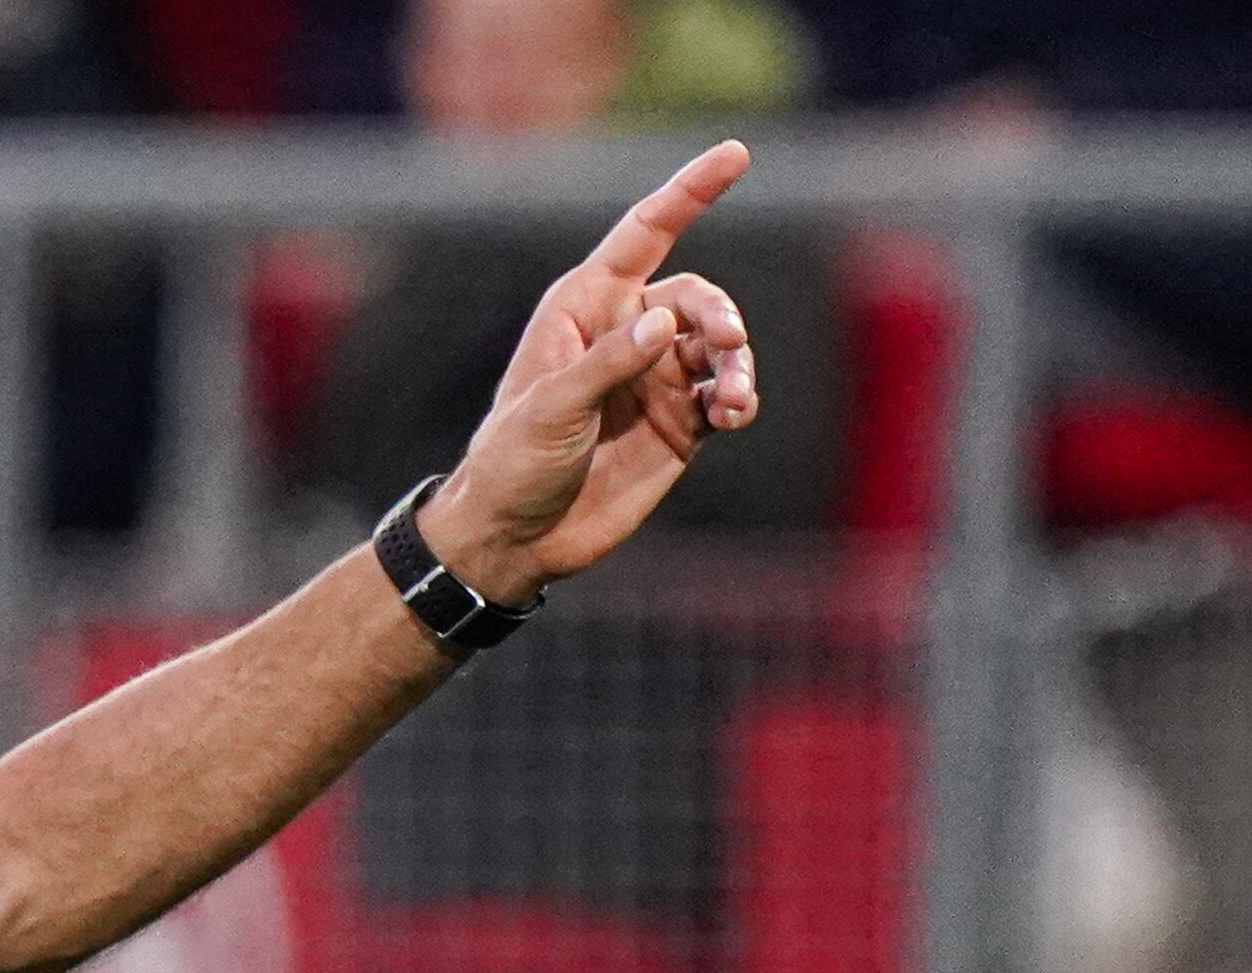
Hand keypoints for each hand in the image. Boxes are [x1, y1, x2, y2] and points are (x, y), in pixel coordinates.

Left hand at [414, 139, 762, 604]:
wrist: (515, 538)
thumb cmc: (513, 464)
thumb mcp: (548, 411)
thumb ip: (607, 365)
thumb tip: (666, 324)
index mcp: (583, 308)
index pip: (644, 234)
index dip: (688, 193)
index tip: (736, 154)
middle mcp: (625, 333)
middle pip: (696, 296)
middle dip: (720, 313)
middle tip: (731, 342)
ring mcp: (655, 378)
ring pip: (719, 345)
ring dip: (738, 363)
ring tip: (733, 399)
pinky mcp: (679, 424)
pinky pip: (725, 393)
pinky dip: (739, 397)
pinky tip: (734, 414)